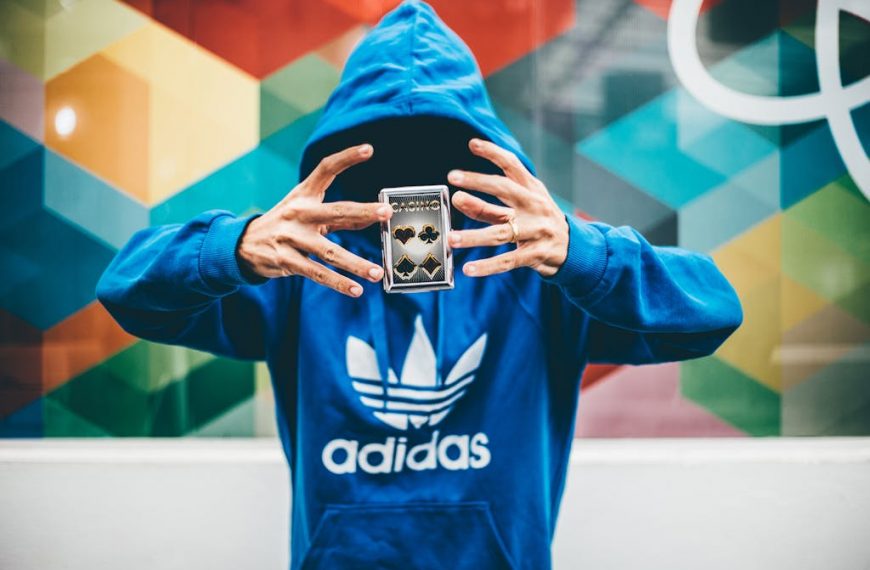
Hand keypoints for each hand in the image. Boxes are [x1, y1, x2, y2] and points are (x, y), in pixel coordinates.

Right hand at [237, 144, 391, 296]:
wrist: (242, 244)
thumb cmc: (285, 224)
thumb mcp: (306, 210)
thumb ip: (339, 215)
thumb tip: (373, 218)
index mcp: (304, 195)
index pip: (326, 169)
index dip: (347, 157)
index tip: (369, 148)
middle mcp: (299, 213)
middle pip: (336, 211)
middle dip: (363, 212)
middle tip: (386, 213)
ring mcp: (292, 238)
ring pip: (329, 252)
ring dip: (355, 264)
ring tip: (377, 272)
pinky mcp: (287, 261)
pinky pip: (317, 274)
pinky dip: (338, 283)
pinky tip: (356, 290)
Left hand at [446, 139, 568, 277]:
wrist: (573, 249)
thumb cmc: (539, 222)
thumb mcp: (523, 206)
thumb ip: (492, 204)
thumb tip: (460, 200)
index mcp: (532, 190)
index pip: (512, 164)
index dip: (493, 152)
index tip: (473, 144)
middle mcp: (534, 206)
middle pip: (504, 190)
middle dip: (478, 183)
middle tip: (453, 181)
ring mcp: (536, 230)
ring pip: (501, 232)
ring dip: (474, 235)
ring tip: (451, 238)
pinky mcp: (535, 254)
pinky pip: (507, 260)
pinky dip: (487, 266)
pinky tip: (469, 269)